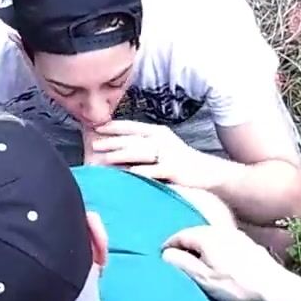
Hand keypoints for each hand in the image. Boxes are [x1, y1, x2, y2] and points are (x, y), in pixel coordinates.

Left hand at [88, 120, 225, 189]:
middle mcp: (161, 139)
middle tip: (94, 144)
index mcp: (156, 131)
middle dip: (112, 141)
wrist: (206, 171)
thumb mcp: (163, 145)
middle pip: (132, 139)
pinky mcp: (172, 168)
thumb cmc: (180, 160)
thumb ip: (144, 143)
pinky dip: (140, 171)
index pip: (131, 126)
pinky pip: (153, 170)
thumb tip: (120, 145)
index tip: (96, 128)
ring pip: (140, 152)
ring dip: (121, 155)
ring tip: (105, 158)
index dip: (113, 127)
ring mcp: (167, 153)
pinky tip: (128, 174)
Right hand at [160, 225, 291, 300]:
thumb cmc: (236, 283)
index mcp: (206, 236)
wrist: (272, 285)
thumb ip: (182, 263)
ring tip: (195, 263)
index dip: (169, 246)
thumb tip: (166, 254)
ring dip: (199, 248)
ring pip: (209, 237)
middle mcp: (219, 230)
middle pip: (194, 234)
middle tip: (177, 261)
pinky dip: (213, 249)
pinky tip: (217, 263)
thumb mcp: (203, 278)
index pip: (179, 236)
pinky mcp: (246, 242)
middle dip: (184, 246)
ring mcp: (235, 234)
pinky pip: (222, 241)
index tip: (163, 258)